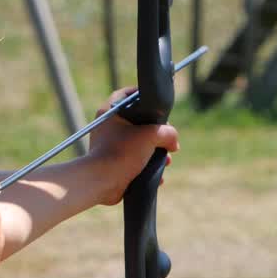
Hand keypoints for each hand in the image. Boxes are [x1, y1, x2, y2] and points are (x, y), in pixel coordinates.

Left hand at [88, 87, 179, 205]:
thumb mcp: (150, 136)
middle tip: (167, 140)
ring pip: (138, 143)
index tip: (159, 104)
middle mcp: (107, 126)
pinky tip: (159, 175)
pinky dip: (147, 165)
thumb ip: (167, 133)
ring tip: (166, 161)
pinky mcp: (113, 162)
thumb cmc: (121, 153)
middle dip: (157, 133)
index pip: (128, 94)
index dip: (144, 96)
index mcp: (110, 112)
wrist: (102, 183)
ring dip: (155, 152)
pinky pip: (134, 159)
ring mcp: (110, 145)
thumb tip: (173, 142)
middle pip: (138, 121)